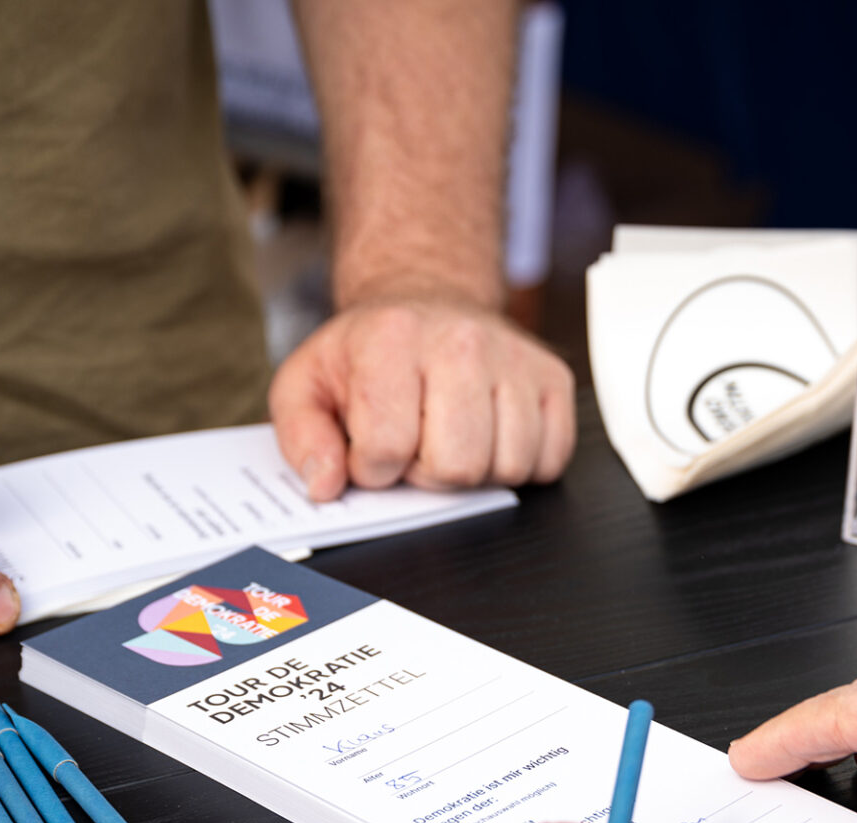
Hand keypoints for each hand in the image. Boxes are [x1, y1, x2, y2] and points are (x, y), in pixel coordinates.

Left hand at [269, 294, 575, 500]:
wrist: (426, 305)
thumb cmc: (369, 353)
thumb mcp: (307, 385)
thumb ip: (301, 438)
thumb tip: (325, 484)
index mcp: (392, 337)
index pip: (388, 448)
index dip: (372, 468)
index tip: (370, 448)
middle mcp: (463, 341)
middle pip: (457, 466)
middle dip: (428, 473)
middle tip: (415, 443)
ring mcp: (516, 358)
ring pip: (508, 468)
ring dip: (475, 470)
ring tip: (451, 436)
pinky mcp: (555, 378)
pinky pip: (550, 460)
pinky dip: (518, 464)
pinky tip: (489, 435)